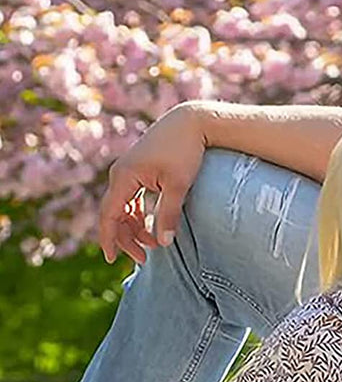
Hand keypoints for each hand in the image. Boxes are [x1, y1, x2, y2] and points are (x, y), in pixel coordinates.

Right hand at [99, 103, 206, 263]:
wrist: (191, 122)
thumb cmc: (185, 151)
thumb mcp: (178, 185)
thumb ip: (168, 214)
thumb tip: (164, 243)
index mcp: (124, 177)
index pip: (110, 214)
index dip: (110, 239)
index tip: (112, 259)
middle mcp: (121, 173)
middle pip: (114, 213)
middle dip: (126, 238)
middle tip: (143, 258)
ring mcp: (128, 170)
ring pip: (123, 206)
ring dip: (133, 227)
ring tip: (153, 245)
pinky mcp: (139, 169)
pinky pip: (131, 198)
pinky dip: (138, 214)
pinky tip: (150, 227)